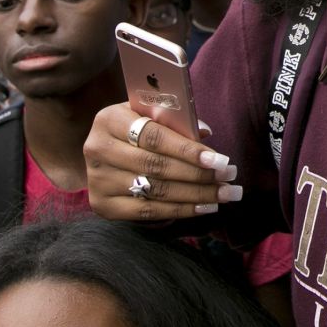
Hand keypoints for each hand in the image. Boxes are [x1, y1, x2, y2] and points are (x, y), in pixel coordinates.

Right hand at [84, 102, 241, 221]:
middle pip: (157, 166)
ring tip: (225, 194)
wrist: (104, 152)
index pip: (155, 136)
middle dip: (199, 174)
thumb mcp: (150, 114)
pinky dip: (179, 210)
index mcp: (109, 119)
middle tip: (230, 178)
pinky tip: (204, 207)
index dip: (189, 150)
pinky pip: (147, 211)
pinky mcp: (102, 205)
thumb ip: (176, 120)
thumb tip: (205, 133)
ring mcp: (97, 180)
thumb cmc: (136, 128)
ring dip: (196, 194)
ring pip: (155, 190)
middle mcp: (97, 149)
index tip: (220, 160)